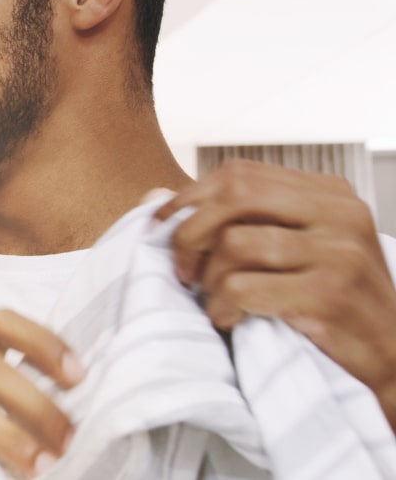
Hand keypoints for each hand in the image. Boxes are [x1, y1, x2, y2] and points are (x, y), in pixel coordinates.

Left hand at [157, 160, 395, 415]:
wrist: (389, 355)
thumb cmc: (332, 302)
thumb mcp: (298, 248)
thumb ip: (245, 219)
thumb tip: (157, 196)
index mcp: (330, 194)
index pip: (241, 174)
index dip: (189, 198)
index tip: (162, 226)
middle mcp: (340, 213)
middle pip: (235, 196)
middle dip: (191, 233)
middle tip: (182, 270)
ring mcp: (339, 251)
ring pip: (236, 243)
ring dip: (210, 279)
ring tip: (217, 301)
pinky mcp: (330, 292)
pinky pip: (245, 287)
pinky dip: (223, 305)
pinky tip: (231, 318)